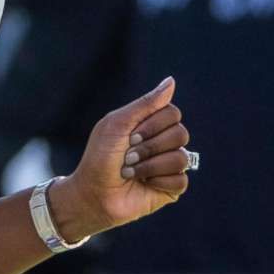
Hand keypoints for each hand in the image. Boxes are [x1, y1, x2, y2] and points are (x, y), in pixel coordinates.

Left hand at [51, 78, 191, 239]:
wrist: (92, 193)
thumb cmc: (100, 157)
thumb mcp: (118, 124)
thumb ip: (146, 103)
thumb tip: (171, 81)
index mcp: (152, 124)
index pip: (172, 113)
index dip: (153, 125)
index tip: (130, 136)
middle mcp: (163, 142)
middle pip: (180, 133)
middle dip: (150, 147)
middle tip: (127, 156)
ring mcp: (169, 165)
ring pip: (181, 158)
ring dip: (150, 166)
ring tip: (131, 172)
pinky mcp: (171, 188)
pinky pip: (181, 180)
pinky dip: (158, 182)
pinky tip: (144, 185)